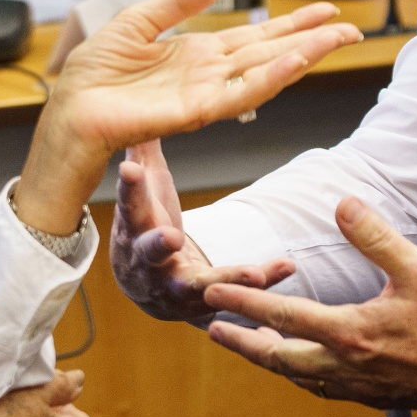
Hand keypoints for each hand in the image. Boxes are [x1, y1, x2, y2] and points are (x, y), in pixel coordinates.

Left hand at [13, 0, 360, 234]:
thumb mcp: (138, 22)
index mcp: (198, 55)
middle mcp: (210, 75)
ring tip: (336, 39)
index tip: (326, 12)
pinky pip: (239, 95)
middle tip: (351, 28)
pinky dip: (269, 80)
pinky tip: (294, 64)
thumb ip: (179, 0)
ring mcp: (206, 95)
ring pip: (266, 73)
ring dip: (302, 57)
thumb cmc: (93, 76)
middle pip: (272, 54)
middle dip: (312, 41)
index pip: (256, 37)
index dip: (291, 24)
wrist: (68, 112)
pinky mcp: (194, 112)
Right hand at [112, 139, 295, 320]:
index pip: (128, 206)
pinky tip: (288, 267)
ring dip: (228, 280)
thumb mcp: (141, 194)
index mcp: (133, 231)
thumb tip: (134, 112)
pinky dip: (263, 283)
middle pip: (151, 254)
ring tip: (254, 274)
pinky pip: (236, 296)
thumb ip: (140, 156)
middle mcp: (149, 265)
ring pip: (200, 287)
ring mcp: (176, 289)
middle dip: (158, 246)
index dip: (129, 190)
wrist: (146, 288)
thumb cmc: (145, 228)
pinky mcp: (205, 304)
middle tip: (170, 237)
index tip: (131, 170)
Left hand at [202, 198, 416, 411]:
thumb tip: (342, 202)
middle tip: (213, 330)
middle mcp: (347, 367)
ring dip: (271, 361)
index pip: (282, 318)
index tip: (212, 295)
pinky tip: (306, 368)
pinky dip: (304, 376)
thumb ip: (375, 236)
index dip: (243, 304)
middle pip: (278, 358)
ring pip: (300, 377)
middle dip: (243, 343)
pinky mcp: (376, 399)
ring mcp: (360, 388)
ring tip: (251, 347)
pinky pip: (326, 390)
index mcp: (350, 334)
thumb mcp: (416, 268)